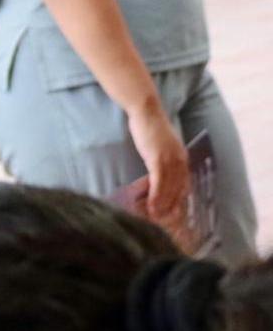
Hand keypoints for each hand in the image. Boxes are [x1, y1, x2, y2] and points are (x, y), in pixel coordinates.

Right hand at [127, 108, 189, 233]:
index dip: (179, 197)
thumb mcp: (161, 143)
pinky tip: (151, 203)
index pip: (184, 182)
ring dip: (163, 204)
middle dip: (172, 204)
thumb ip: (162, 156)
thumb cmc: (150, 125)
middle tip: (165, 218)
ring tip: (156, 216)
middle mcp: (180, 159)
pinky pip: (158, 181)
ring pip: (169, 187)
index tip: (174, 210)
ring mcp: (170, 159)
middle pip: (179, 187)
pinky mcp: (158, 158)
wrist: (146, 111)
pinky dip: (156, 195)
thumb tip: (157, 170)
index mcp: (181, 156)